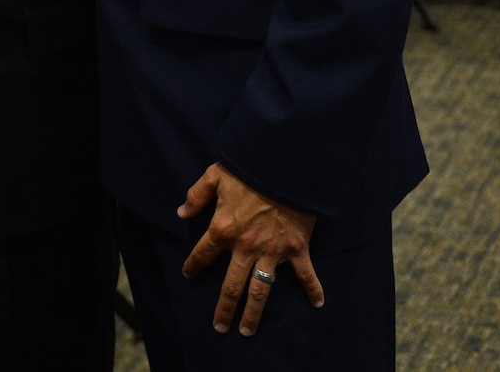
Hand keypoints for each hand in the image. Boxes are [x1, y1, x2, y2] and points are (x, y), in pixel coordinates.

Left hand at [178, 163, 322, 336]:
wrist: (285, 166)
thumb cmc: (248, 169)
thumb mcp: (214, 176)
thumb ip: (196, 196)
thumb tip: (181, 213)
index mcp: (223, 228)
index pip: (203, 254)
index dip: (193, 266)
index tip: (188, 275)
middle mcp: (245, 246)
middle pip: (232, 285)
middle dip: (224, 308)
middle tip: (219, 327)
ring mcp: (272, 251)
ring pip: (261, 290)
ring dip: (254, 313)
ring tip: (247, 331)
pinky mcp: (296, 249)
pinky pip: (305, 274)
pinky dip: (314, 289)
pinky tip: (318, 304)